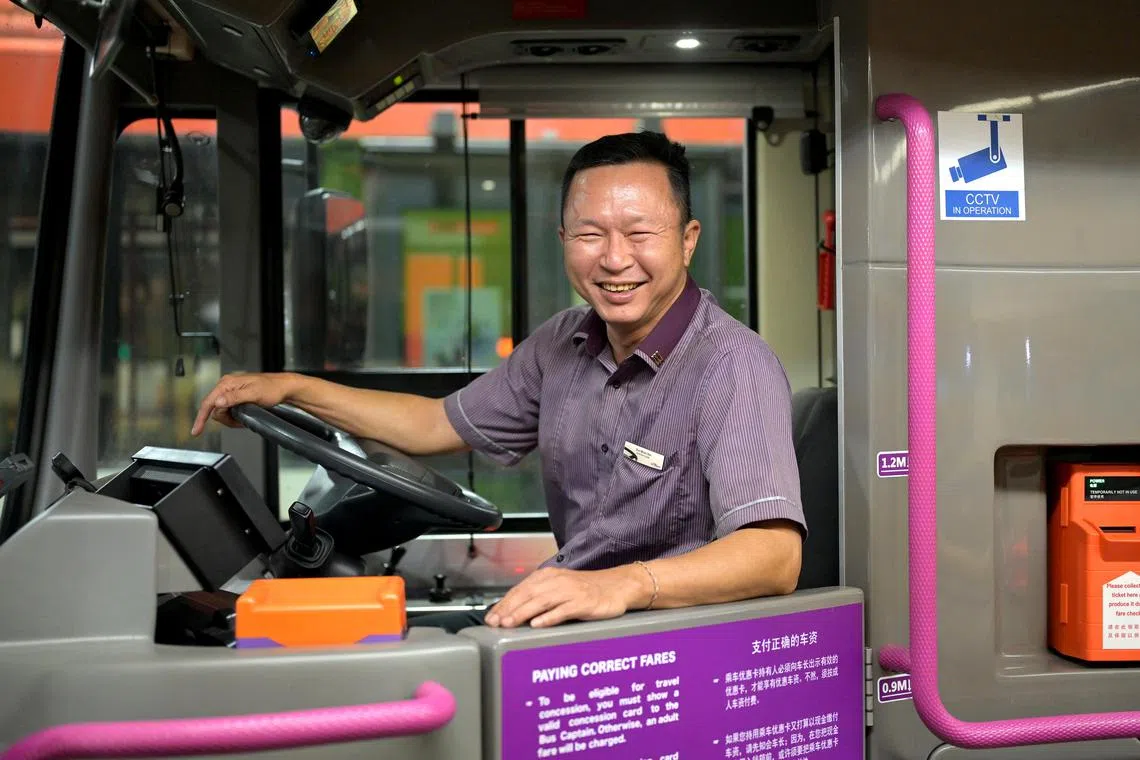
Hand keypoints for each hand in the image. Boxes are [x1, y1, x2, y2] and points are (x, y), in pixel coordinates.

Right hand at [191, 372, 298, 435]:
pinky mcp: (236, 398)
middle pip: (214, 410)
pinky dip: (236, 417)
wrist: (284, 388)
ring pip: (222, 413)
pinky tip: (245, 415)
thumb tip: (218, 402)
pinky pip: (230, 412)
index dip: (201, 418)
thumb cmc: (273, 388)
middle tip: (241, 419)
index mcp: (227, 383)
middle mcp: (227, 386)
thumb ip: (235, 397)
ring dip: (232, 419)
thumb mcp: (254, 394)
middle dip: (226, 418)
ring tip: (246, 415)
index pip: (208, 402)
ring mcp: (231, 393)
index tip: (196, 430)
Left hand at [485, 565, 650, 628]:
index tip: (490, 617)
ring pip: (541, 601)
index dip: (504, 604)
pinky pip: (563, 610)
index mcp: (548, 576)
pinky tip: (538, 624)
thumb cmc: (587, 590)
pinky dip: (549, 617)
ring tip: (509, 624)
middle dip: (508, 609)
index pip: (520, 590)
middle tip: (495, 623)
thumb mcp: (560, 589)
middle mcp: (557, 581)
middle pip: (527, 594)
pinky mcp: (584, 602)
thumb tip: (515, 613)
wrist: (618, 585)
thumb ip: (539, 598)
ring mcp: (571, 591)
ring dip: (523, 613)